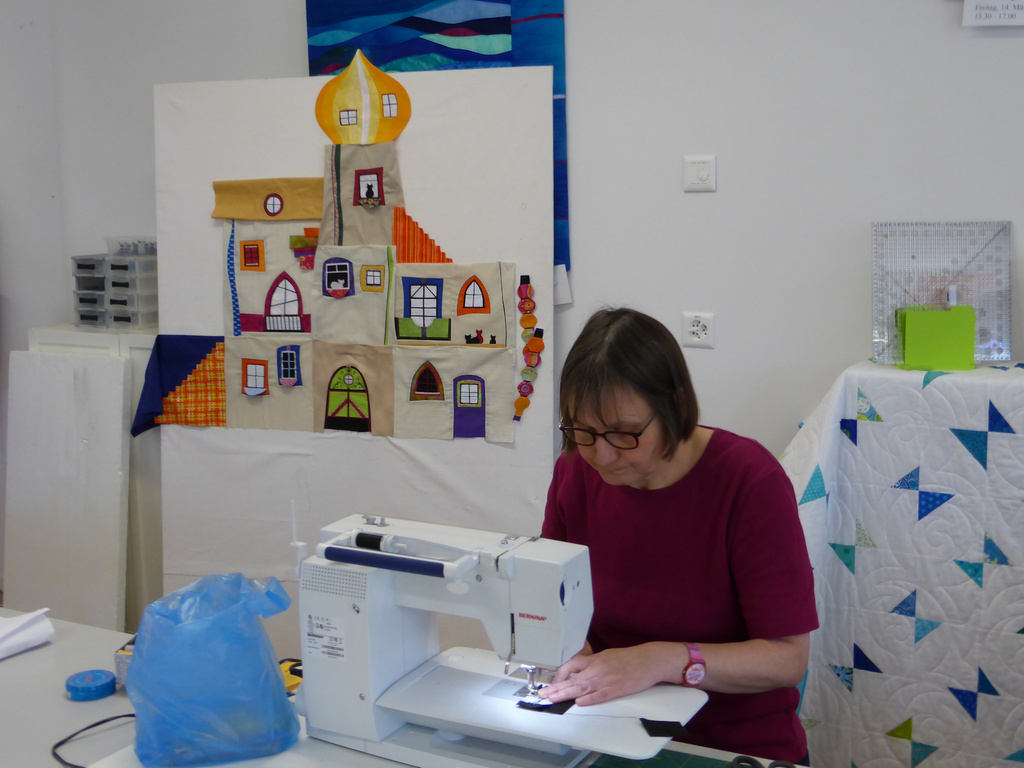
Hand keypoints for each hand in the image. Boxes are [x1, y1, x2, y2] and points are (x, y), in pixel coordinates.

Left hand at [537, 642, 682, 706]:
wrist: (650, 660)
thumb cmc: (630, 658)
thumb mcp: (607, 655)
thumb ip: (593, 663)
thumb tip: (579, 670)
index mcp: (595, 659)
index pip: (571, 665)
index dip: (559, 675)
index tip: (551, 684)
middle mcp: (598, 668)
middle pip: (573, 679)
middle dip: (556, 688)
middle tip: (542, 695)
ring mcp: (607, 679)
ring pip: (582, 688)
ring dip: (566, 694)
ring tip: (552, 699)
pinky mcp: (617, 689)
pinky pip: (600, 695)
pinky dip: (589, 699)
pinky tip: (578, 702)